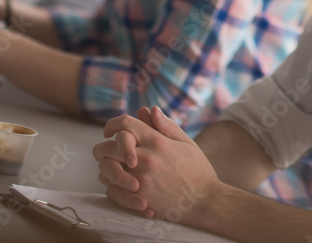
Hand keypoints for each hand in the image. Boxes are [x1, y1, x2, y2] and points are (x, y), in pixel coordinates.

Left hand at [95, 107, 220, 222]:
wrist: (206, 202)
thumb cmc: (198, 171)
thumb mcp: (186, 143)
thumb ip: (166, 126)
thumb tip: (149, 110)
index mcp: (156, 141)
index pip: (123, 124)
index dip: (112, 124)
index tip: (110, 131)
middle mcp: (145, 158)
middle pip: (106, 147)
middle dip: (105, 148)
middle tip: (110, 152)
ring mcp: (139, 179)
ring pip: (105, 170)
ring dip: (108, 168)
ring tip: (119, 170)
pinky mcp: (138, 198)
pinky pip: (110, 191)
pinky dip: (112, 188)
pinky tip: (123, 186)